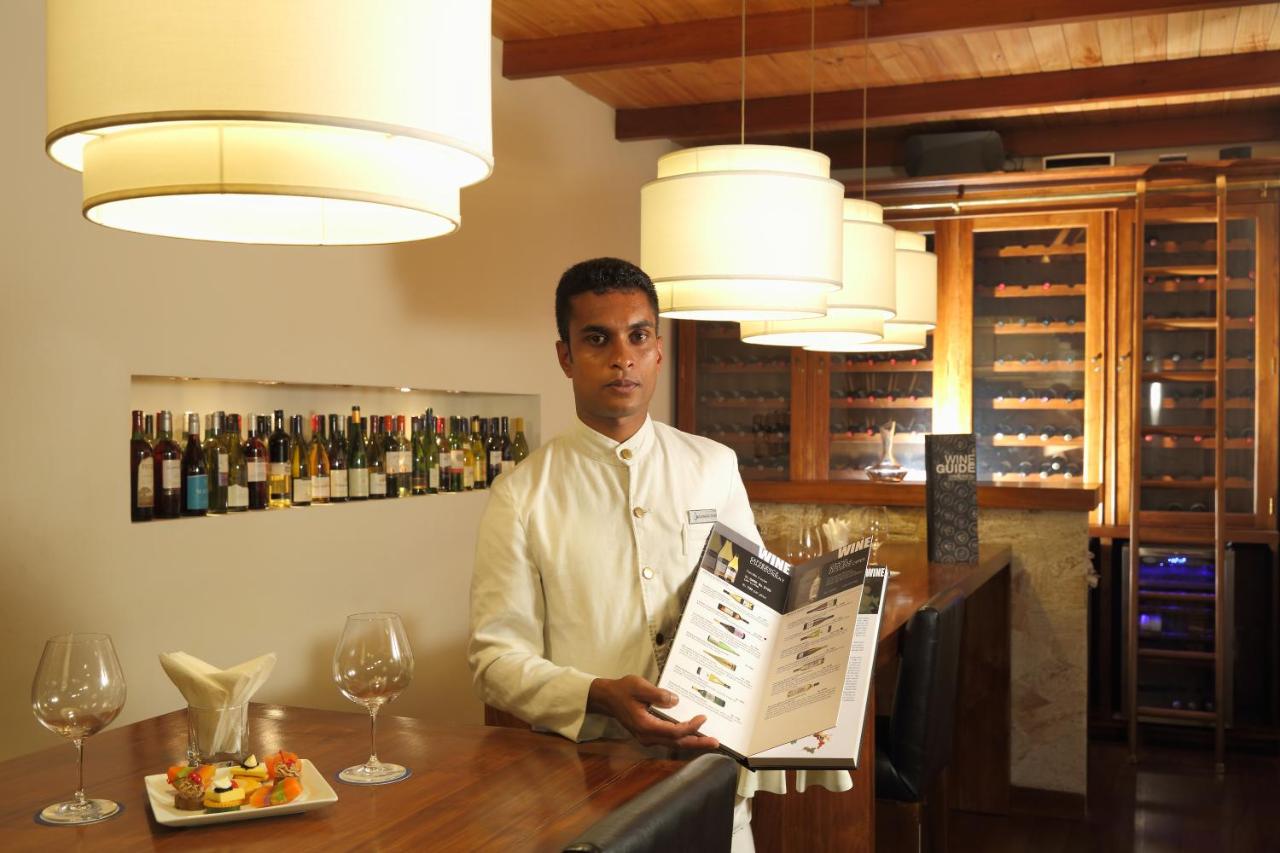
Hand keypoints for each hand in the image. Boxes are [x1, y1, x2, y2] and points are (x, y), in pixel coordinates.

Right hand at [587, 675, 718, 750]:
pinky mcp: (649, 735)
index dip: (691, 727)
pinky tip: (692, 734)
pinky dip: (682, 738)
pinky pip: (669, 740)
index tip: (703, 718)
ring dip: (692, 742)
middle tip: (715, 742)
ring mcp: (648, 738)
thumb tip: (676, 701)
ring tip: (708, 740)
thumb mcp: (639, 686)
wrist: (607, 698)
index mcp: (645, 725)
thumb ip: (658, 694)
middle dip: (697, 742)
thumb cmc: (623, 690)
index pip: (674, 731)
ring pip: (674, 744)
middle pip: (677, 743)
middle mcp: (648, 736)